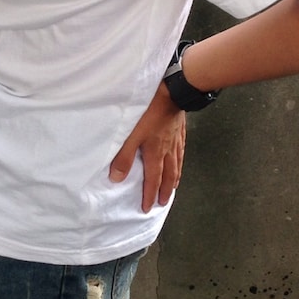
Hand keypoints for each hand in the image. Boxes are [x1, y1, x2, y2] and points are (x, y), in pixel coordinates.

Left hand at [109, 83, 185, 212]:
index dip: (149, 195)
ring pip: (176, 164)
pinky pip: (181, 150)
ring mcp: (176, 139)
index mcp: (155, 153)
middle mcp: (167, 150)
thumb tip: (117, 179)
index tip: (147, 207)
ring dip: (174, 179)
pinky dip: (180, 160)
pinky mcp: (180, 129)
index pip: (152, 180)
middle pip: (167, 176)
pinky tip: (179, 159)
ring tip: (173, 187)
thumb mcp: (132, 134)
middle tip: (163, 203)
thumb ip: (123, 156)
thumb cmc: (150, 111)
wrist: (174, 90)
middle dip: (164, 191)